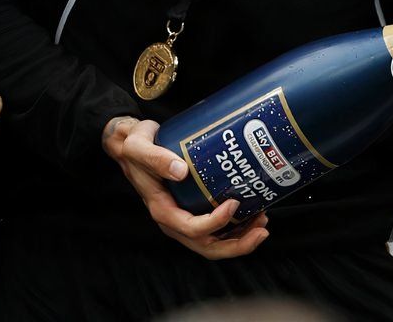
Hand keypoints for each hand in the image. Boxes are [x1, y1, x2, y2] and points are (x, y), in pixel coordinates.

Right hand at [103, 116, 268, 258]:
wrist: (130, 147)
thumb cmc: (134, 146)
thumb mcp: (138, 147)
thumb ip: (156, 158)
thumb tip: (181, 171)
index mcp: (162, 210)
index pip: (191, 229)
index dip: (215, 223)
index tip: (234, 203)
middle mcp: (174, 220)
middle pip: (207, 246)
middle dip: (237, 244)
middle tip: (261, 230)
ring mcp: (183, 218)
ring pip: (214, 242)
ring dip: (240, 239)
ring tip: (263, 223)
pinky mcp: (192, 210)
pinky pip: (216, 230)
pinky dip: (236, 229)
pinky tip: (253, 215)